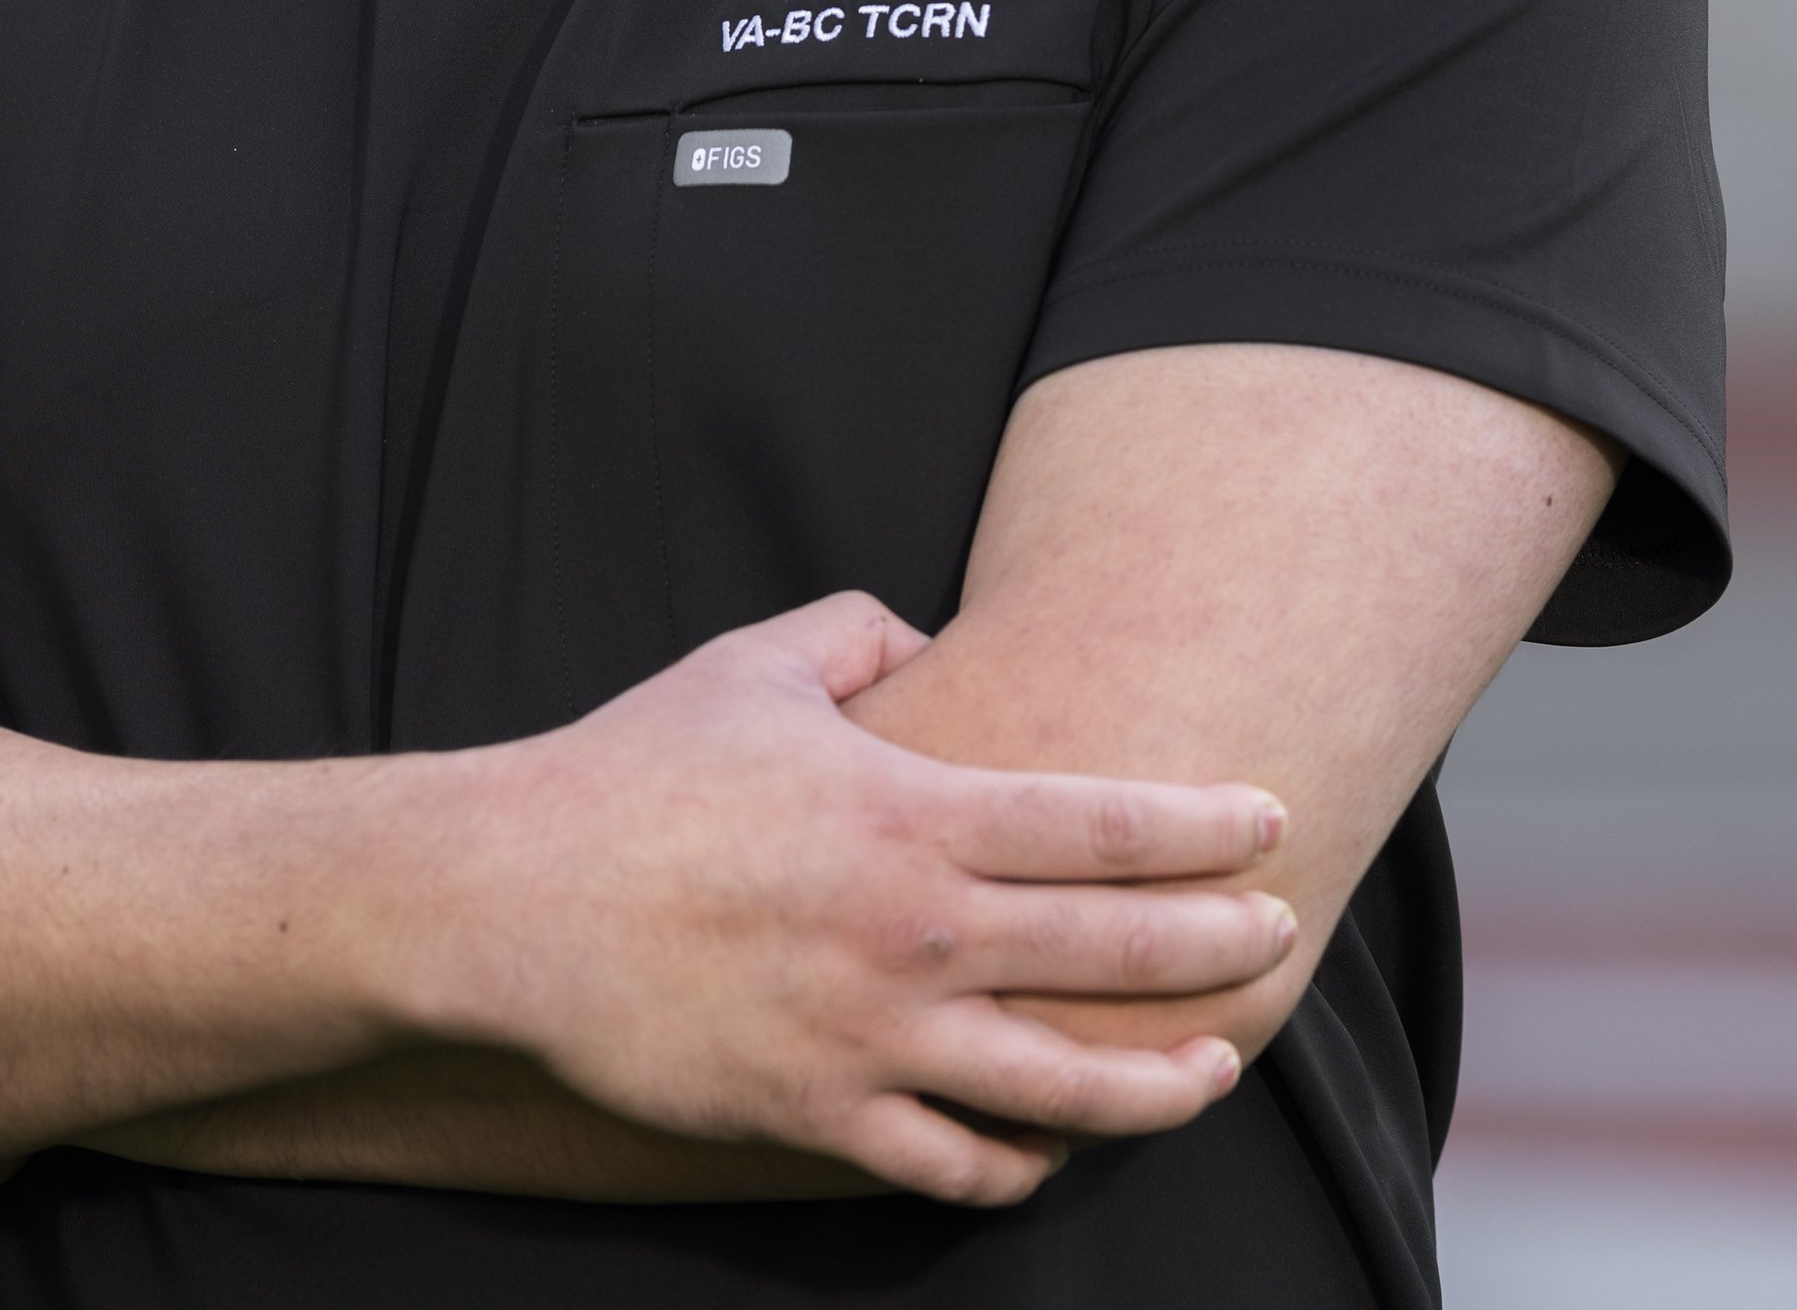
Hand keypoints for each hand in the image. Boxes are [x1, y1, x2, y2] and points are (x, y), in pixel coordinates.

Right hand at [414, 593, 1294, 1206]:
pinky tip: (1053, 1152)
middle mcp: (913, 931)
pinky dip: (1018, 1164)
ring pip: (1060, 1088)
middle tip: (1279, 934)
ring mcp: (872, 1036)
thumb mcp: (754, 666)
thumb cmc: (638, 768)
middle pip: (1111, 951)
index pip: (1105, 824)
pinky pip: (953, 1162)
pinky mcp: (820, 1115)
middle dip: (1218, 945)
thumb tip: (928, 637)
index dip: (1204, 823)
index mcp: (910, 812)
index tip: (1268, 819)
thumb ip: (859, 633)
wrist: (517, 897)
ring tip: (1214, 1071)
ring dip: (1157, 1083)